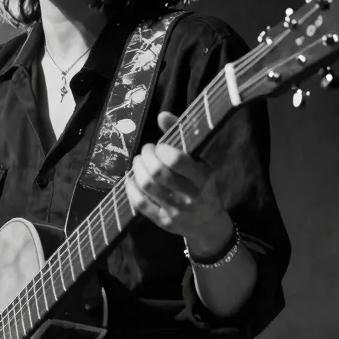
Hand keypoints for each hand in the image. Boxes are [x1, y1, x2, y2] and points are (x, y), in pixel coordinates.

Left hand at [125, 111, 233, 252]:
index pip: (177, 160)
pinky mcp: (162, 221)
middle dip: (146, 156)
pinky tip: (131, 179)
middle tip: (146, 151)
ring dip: (137, 168)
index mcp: (202, 178)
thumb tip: (161, 115)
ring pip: (147, 186)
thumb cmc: (202, 186)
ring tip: (139, 162)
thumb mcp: (200, 162)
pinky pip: (140, 203)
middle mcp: (190, 195)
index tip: (159, 146)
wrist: (207, 223)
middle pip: (157, 172)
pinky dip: (131, 187)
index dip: (161, 149)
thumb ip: (182, 136)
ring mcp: (175, 210)